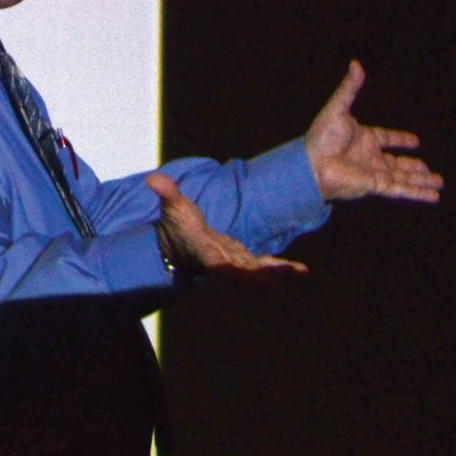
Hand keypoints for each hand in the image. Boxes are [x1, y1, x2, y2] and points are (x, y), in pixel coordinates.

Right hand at [146, 172, 306, 282]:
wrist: (179, 246)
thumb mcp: (173, 209)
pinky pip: (266, 268)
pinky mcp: (245, 261)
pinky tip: (301, 271)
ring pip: (259, 273)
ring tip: (301, 272)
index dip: (230, 268)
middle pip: (245, 274)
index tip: (242, 272)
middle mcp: (223, 264)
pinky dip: (281, 269)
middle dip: (263, 275)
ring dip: (278, 273)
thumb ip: (167, 194)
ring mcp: (235, 264)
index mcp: (206, 253)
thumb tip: (153, 179)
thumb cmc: (176, 226)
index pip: (218, 263)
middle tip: (284, 277)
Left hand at [304, 60, 443, 204]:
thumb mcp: (338, 108)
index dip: (400, 140)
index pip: (386, 139)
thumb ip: (350, 88)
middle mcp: (370, 157)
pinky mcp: (375, 186)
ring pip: (404, 178)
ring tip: (439, 183)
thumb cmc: (322, 137)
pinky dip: (417, 193)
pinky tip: (433, 196)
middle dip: (415, 167)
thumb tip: (356, 63)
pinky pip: (401, 189)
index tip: (415, 141)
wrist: (313, 164)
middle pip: (399, 164)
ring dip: (421, 181)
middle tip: (430, 171)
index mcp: (364, 139)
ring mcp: (374, 172)